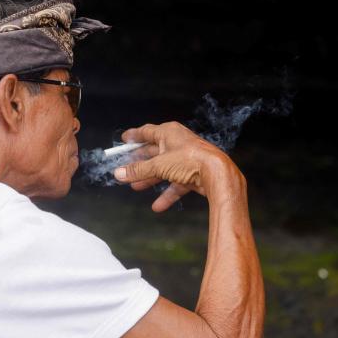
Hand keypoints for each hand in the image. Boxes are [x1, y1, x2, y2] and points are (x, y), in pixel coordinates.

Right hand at [114, 122, 242, 211]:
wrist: (218, 174)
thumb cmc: (191, 160)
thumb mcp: (158, 165)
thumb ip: (137, 170)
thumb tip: (119, 173)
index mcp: (169, 133)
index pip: (146, 132)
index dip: (134, 136)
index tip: (124, 140)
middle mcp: (177, 143)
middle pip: (153, 152)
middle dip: (139, 163)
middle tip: (126, 168)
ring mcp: (185, 158)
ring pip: (163, 169)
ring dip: (150, 178)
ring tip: (136, 186)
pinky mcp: (192, 173)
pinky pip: (175, 183)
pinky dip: (166, 194)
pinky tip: (158, 205)